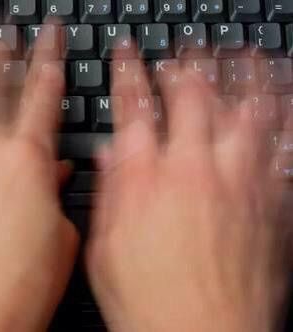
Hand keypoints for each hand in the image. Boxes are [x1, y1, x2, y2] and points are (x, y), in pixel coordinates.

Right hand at [86, 56, 290, 331]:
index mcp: (145, 180)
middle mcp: (192, 171)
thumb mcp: (105, 249)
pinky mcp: (269, 202)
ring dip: (239, 77)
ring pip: (242, 111)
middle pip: (189, 99)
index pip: (132, 109)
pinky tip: (281, 99)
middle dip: (182, 67)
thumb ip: (109, 194)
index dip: (128, 73)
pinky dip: (281, 116)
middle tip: (180, 52)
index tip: (126, 51)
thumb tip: (110, 155)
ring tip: (239, 54)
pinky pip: (280, 146)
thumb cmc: (149, 301)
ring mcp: (236, 182)